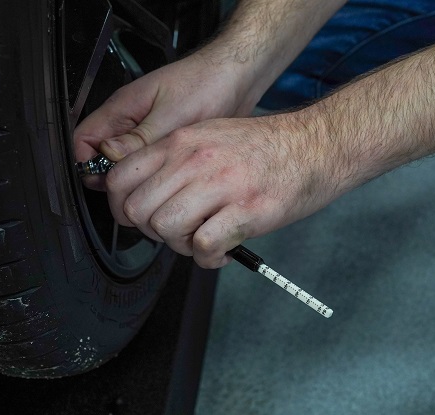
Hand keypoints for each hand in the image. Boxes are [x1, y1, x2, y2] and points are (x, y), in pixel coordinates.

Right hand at [73, 50, 259, 189]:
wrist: (236, 77)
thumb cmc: (205, 83)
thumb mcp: (171, 115)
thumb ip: (139, 137)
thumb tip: (109, 154)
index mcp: (121, 109)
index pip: (84, 141)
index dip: (87, 166)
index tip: (104, 185)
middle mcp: (128, 121)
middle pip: (101, 159)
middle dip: (113, 181)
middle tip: (134, 195)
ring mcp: (144, 133)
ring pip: (124, 165)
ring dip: (135, 181)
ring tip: (153, 191)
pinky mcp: (162, 142)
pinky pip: (146, 165)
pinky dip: (152, 177)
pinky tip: (166, 183)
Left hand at [104, 111, 344, 267]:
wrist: (314, 146)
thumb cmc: (264, 147)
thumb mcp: (208, 135)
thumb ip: (174, 159)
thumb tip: (144, 189)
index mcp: (181, 142)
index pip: (119, 177)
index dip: (121, 207)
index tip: (139, 218)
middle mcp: (195, 160)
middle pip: (138, 210)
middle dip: (152, 231)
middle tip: (177, 232)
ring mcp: (221, 184)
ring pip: (166, 229)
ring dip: (180, 245)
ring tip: (201, 240)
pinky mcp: (247, 211)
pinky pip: (204, 247)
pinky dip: (208, 259)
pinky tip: (222, 252)